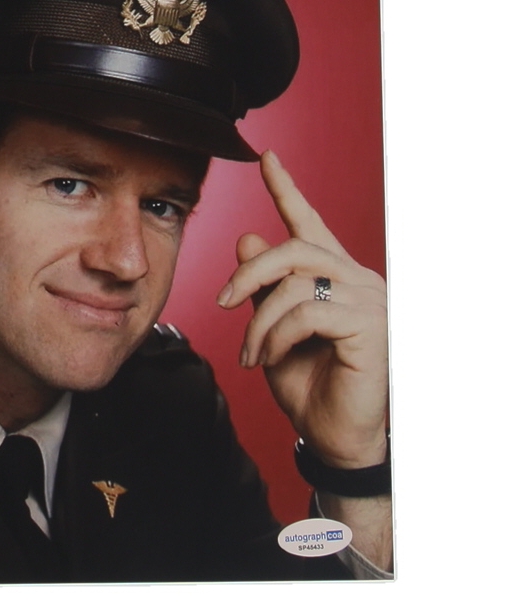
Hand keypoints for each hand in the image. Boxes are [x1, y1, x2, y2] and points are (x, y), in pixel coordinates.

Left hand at [217, 151, 388, 468]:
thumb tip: (247, 238)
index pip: (308, 221)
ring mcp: (368, 299)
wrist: (332, 434)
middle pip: (294, 248)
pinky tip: (270, 358)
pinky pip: (308, 311)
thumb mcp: (271, 328)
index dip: (286, 188)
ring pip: (296, 281)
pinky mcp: (370, 324)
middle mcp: (355, 278)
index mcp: (331, 275)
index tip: (267, 157)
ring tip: (250, 353)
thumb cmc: (305, 381)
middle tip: (222, 304)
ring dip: (259, 319)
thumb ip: (262, 286)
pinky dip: (277, 335)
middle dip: (249, 274)